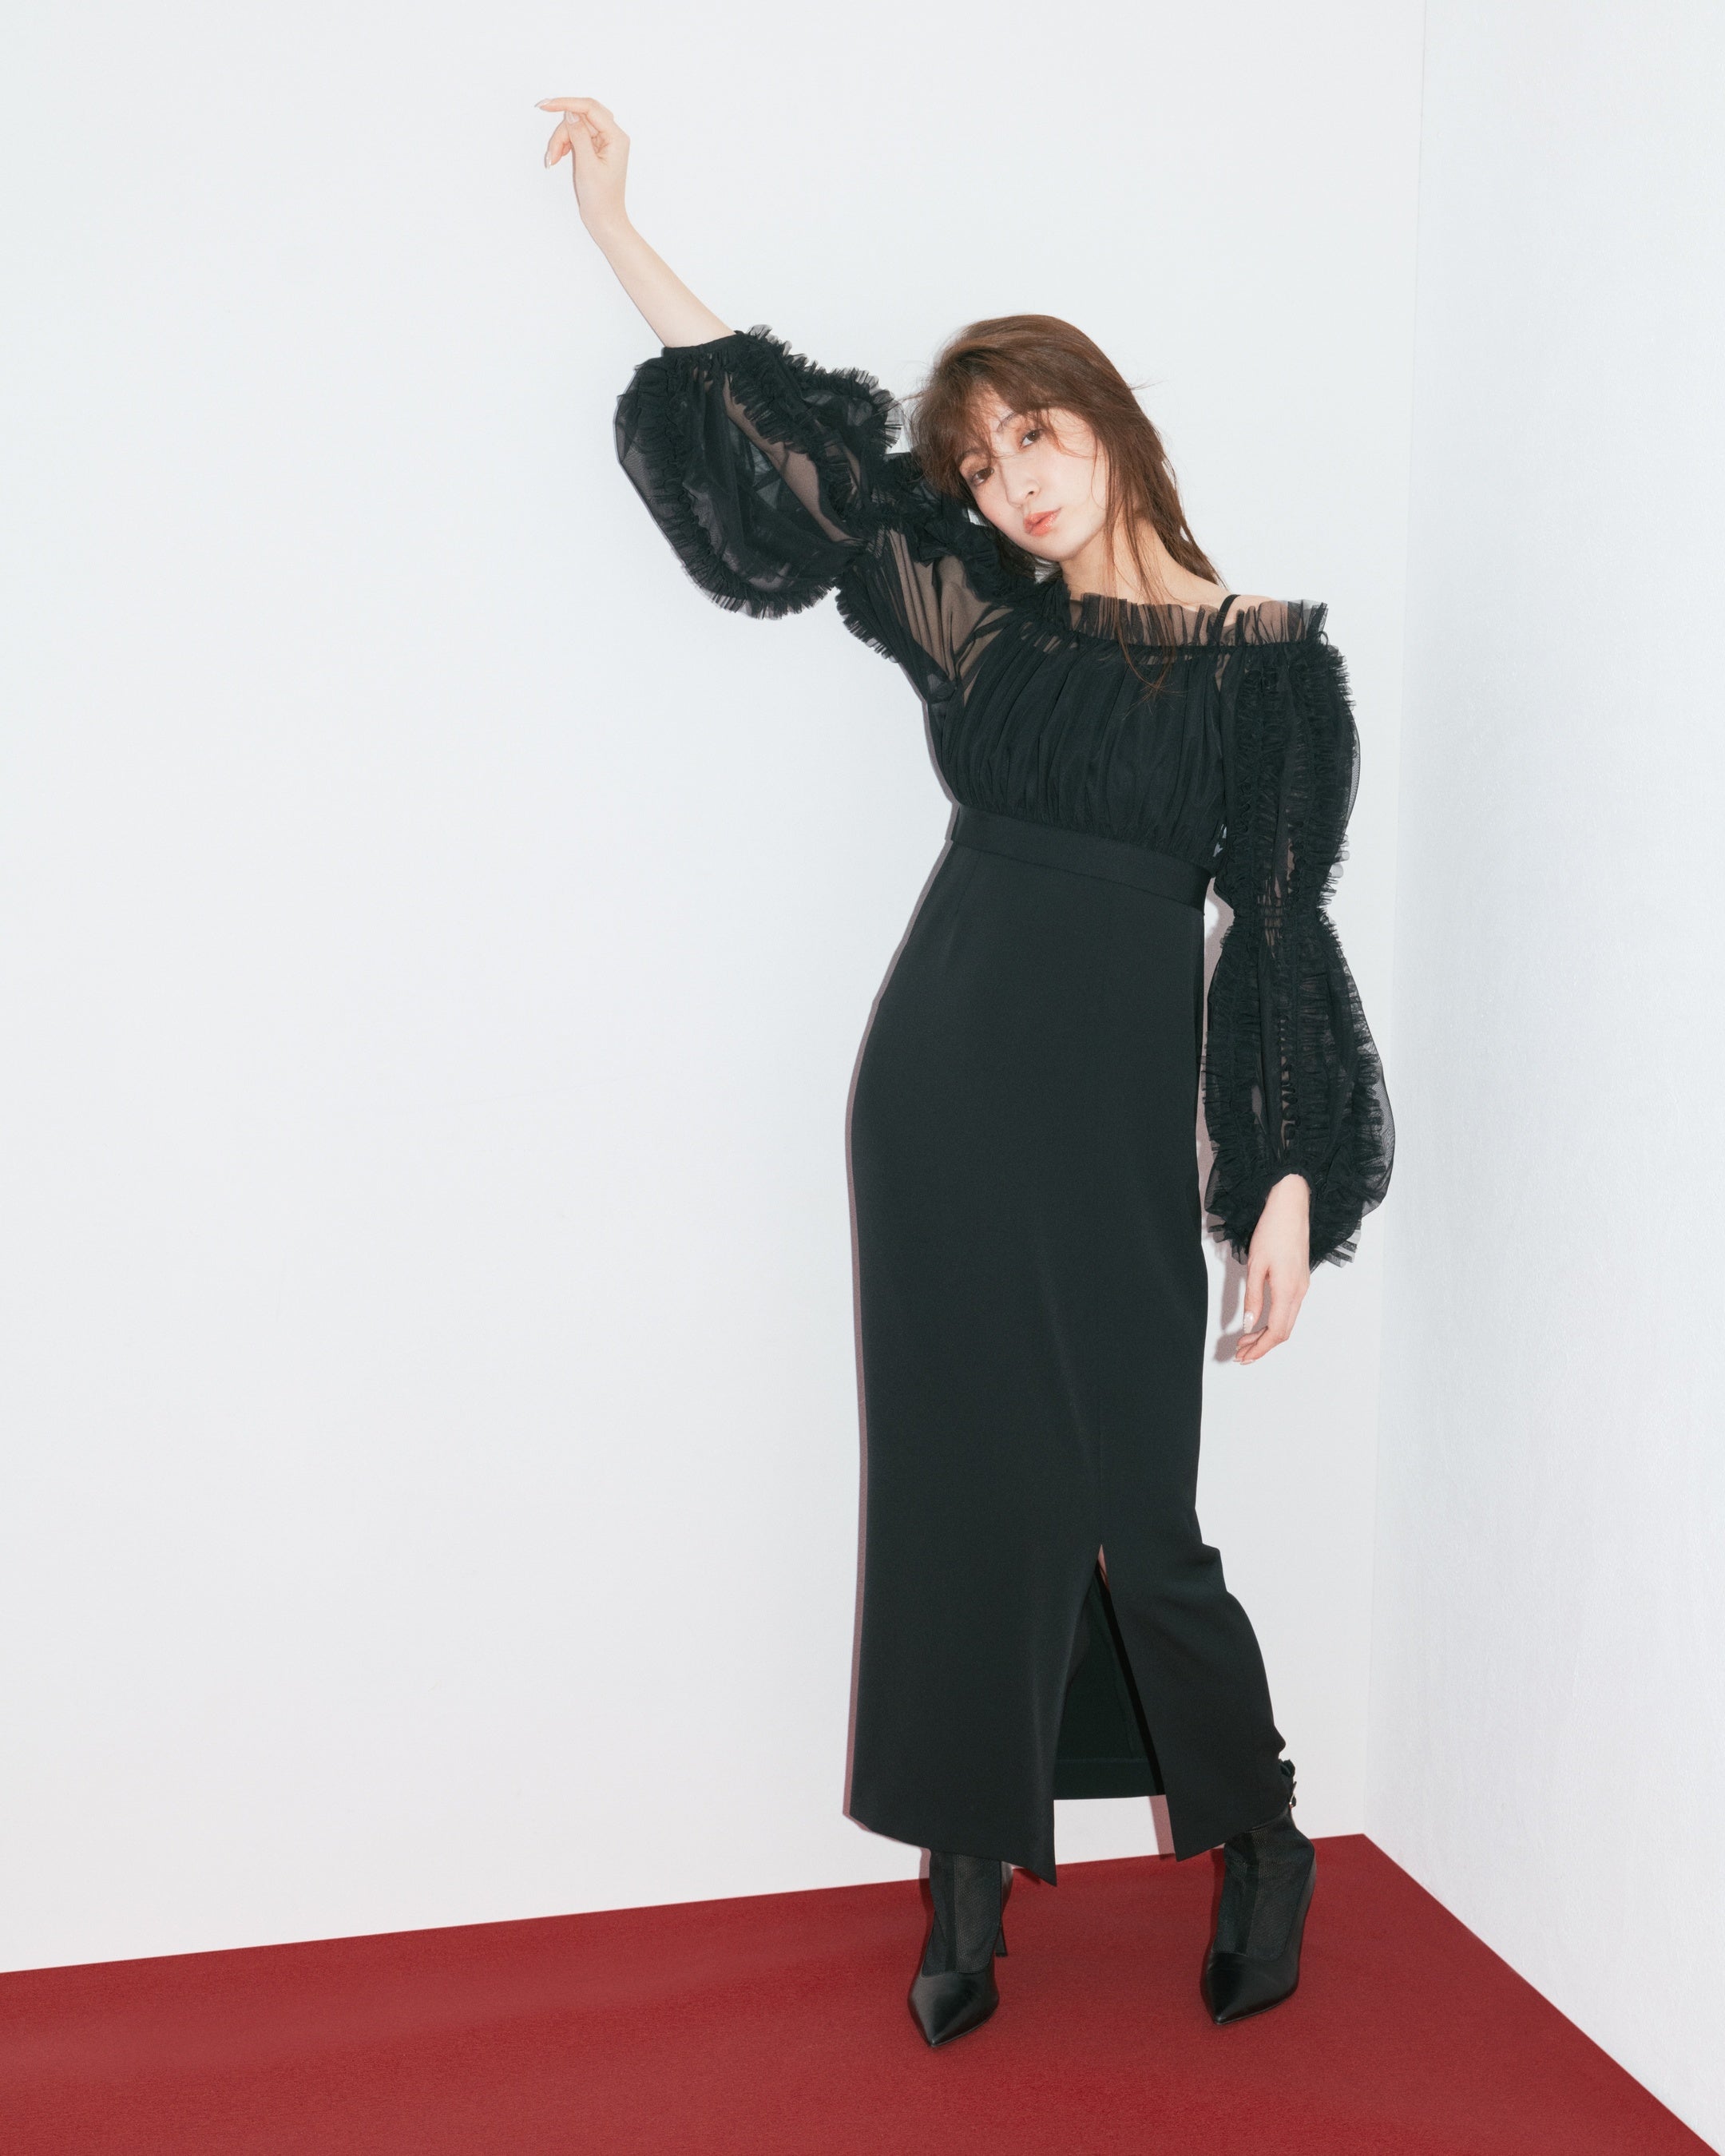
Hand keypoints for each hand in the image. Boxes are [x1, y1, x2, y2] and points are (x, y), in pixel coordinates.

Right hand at [538, 96, 630, 234]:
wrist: (605, 220)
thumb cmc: (601, 199)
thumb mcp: (587, 165)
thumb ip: (579, 135)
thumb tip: (570, 113)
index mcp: (616, 137)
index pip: (590, 108)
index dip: (566, 103)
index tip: (546, 105)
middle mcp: (611, 136)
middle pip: (580, 117)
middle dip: (562, 132)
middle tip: (552, 153)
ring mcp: (603, 142)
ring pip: (575, 128)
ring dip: (561, 141)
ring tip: (553, 161)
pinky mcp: (594, 149)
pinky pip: (576, 137)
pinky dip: (564, 145)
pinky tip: (558, 158)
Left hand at [1235, 1175, 1309, 1365]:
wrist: (1291, 1206)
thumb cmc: (1272, 1231)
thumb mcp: (1256, 1265)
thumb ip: (1253, 1297)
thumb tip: (1249, 1325)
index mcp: (1288, 1290)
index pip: (1276, 1331)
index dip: (1260, 1348)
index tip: (1243, 1356)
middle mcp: (1299, 1292)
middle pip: (1283, 1331)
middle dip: (1261, 1346)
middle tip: (1239, 1354)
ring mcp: (1302, 1286)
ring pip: (1286, 1321)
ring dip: (1266, 1335)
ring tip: (1244, 1341)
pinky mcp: (1300, 1280)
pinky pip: (1289, 1310)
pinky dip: (1273, 1321)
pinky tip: (1259, 1321)